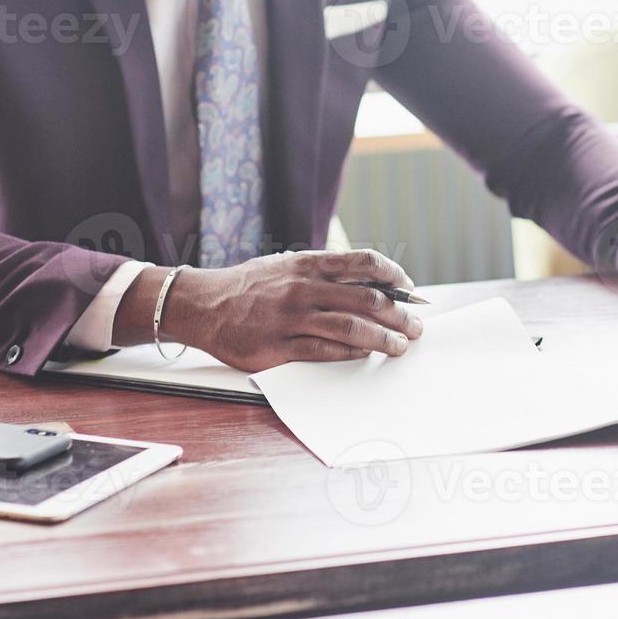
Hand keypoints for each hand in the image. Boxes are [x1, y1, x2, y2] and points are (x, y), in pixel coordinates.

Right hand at [124, 251, 424, 371]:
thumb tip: (369, 282)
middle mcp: (302, 288)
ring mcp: (290, 318)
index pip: (364, 263)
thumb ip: (323, 273)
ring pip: (350, 328)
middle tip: (415, 326)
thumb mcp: (286, 266)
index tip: (410, 288)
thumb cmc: (249, 286)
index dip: (394, 275)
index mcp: (308, 263)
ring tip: (400, 346)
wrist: (201, 304)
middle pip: (366, 298)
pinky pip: (324, 351)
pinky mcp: (278, 347)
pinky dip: (350, 353)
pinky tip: (365, 355)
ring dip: (383, 339)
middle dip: (399, 314)